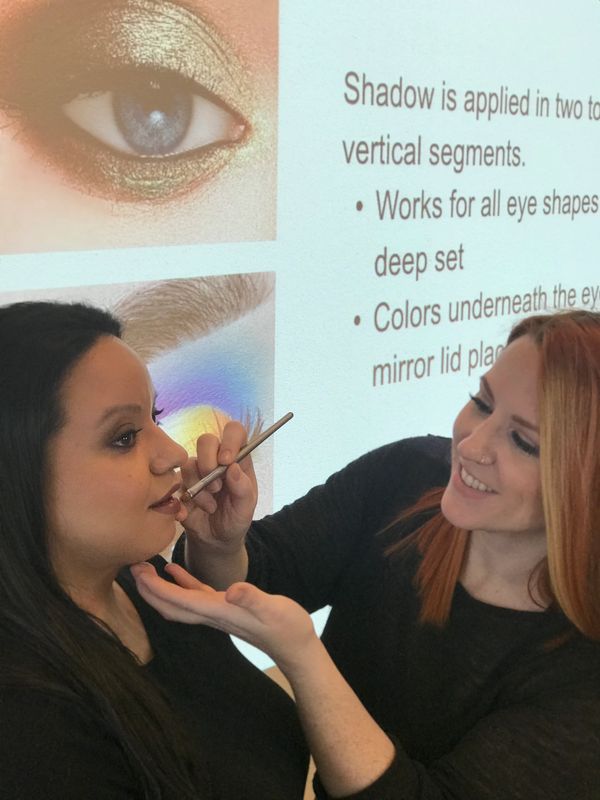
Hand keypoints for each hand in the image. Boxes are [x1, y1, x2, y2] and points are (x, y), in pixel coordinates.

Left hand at [131, 562, 317, 669]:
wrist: (296, 647)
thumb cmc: (288, 628)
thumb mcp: (274, 609)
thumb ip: (253, 598)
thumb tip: (233, 590)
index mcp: (219, 612)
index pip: (178, 602)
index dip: (156, 589)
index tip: (137, 573)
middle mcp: (212, 614)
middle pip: (170, 605)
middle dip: (148, 590)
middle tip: (130, 567)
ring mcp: (217, 612)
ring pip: (178, 601)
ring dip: (158, 587)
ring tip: (143, 568)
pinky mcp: (225, 607)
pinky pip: (195, 595)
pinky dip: (180, 583)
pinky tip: (173, 569)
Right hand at [180, 420, 257, 553]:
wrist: (216, 539)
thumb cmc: (235, 517)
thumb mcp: (246, 508)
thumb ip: (243, 488)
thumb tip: (233, 468)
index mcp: (236, 459)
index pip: (234, 431)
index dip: (229, 440)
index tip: (226, 460)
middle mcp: (215, 460)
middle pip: (206, 440)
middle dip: (209, 463)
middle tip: (217, 487)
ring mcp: (196, 471)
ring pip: (189, 463)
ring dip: (199, 488)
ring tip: (210, 507)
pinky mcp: (180, 484)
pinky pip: (175, 484)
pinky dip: (184, 501)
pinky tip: (190, 513)